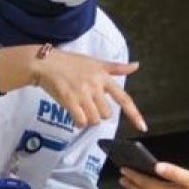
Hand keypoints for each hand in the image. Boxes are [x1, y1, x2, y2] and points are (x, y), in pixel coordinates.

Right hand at [0, 45, 146, 131]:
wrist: (46, 63)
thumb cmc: (70, 62)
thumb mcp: (96, 62)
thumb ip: (117, 67)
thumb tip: (136, 66)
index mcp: (104, 76)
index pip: (124, 98)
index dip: (134, 114)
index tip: (143, 127)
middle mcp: (95, 85)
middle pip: (106, 114)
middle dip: (98, 113)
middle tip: (88, 104)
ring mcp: (83, 93)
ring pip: (94, 119)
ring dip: (87, 119)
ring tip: (80, 108)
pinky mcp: (69, 100)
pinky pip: (80, 121)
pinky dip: (78, 122)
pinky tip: (74, 114)